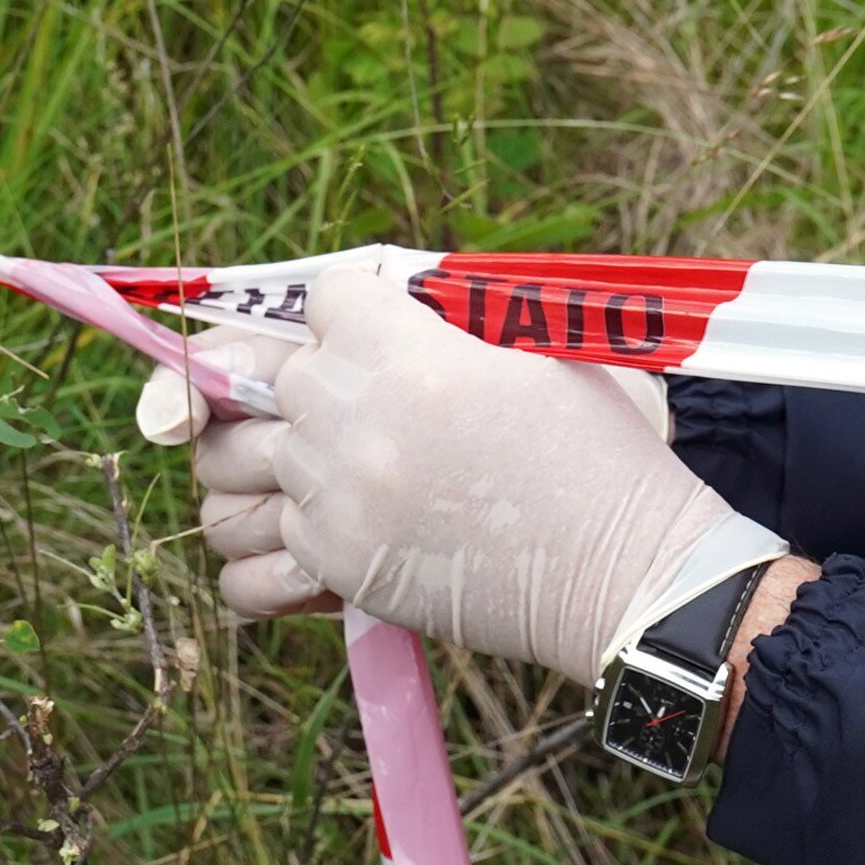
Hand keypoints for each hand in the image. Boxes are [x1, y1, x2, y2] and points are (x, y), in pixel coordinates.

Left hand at [183, 257, 737, 681]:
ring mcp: (337, 501)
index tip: (386, 329)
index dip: (358, 309)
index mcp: (413, 357)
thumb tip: (405, 308)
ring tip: (331, 468)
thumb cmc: (603, 451)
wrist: (622, 568)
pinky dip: (280, 542)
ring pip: (242, 463)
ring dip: (280, 459)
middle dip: (315, 380)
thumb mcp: (550, 350)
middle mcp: (357, 424)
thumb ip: (463, 320)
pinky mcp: (337, 567)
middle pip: (275, 376)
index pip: (327, 297)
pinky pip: (253, 551)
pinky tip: (330, 530)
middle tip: (364, 402)